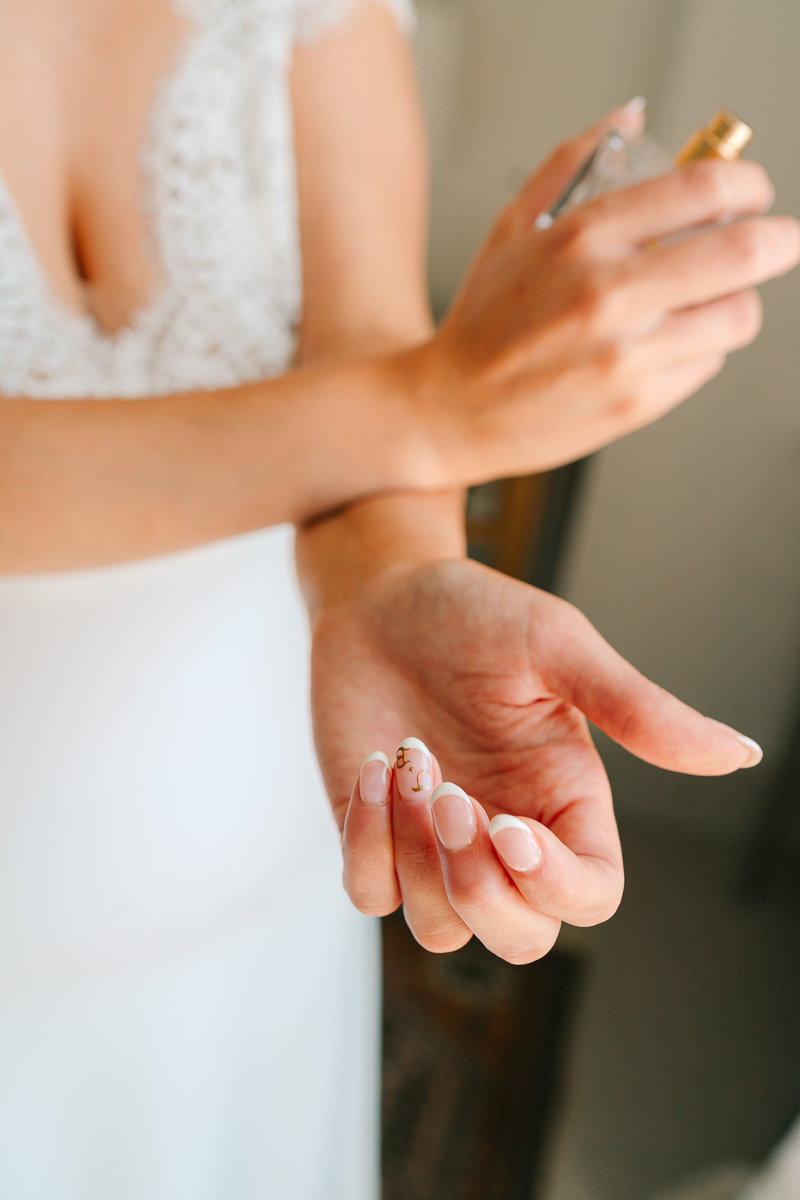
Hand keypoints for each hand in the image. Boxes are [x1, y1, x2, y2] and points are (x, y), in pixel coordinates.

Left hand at [311, 558, 760, 962]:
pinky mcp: (375, 837)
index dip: (555, 885)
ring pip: (442, 928)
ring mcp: (436, 845)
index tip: (508, 826)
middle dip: (482, 888)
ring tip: (407, 758)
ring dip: (417, 856)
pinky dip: (367, 844)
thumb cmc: (474, 614)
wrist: (378, 598)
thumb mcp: (558, 649)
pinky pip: (371, 896)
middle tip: (452, 797)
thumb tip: (741, 753)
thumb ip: (639, 709)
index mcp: (564, 799)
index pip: (591, 894)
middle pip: (520, 938)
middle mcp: (506, 834)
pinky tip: (369, 765)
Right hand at [409, 103, 799, 485]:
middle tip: (778, 240)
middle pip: (745, 252)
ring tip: (710, 300)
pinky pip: (705, 364)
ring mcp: (626, 355)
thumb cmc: (483, 322)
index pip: (703, 188)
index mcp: (582, 238)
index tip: (752, 191)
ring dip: (736, 301)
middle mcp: (609, 294)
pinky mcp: (635, 404)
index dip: (748, 183)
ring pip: (737, 315)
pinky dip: (699, 349)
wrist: (448, 409)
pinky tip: (665, 344)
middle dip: (778, 239)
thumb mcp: (513, 227)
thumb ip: (572, 161)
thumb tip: (632, 116)